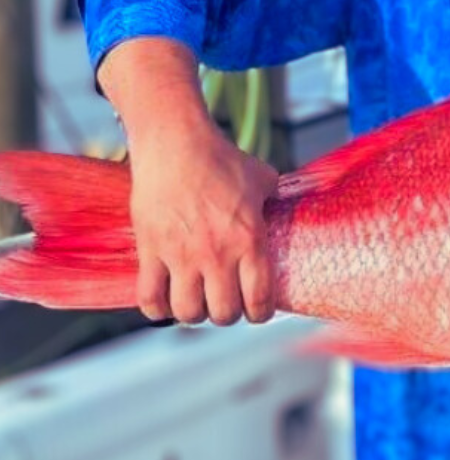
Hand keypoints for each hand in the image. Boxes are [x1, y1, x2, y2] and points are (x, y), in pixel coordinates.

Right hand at [128, 119, 279, 325]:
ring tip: (196, 299)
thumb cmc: (221, 159)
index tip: (256, 309)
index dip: (261, 313)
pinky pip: (149, 299)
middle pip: (223, 315)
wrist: (177, 144)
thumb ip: (276, 200)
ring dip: (193, 312)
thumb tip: (290, 207)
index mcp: (249, 240)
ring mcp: (180, 255)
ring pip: (187, 313)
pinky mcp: (150, 251)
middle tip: (224, 301)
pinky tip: (165, 297)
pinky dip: (156, 307)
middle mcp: (216, 254)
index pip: (259, 300)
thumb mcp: (263, 179)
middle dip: (227, 314)